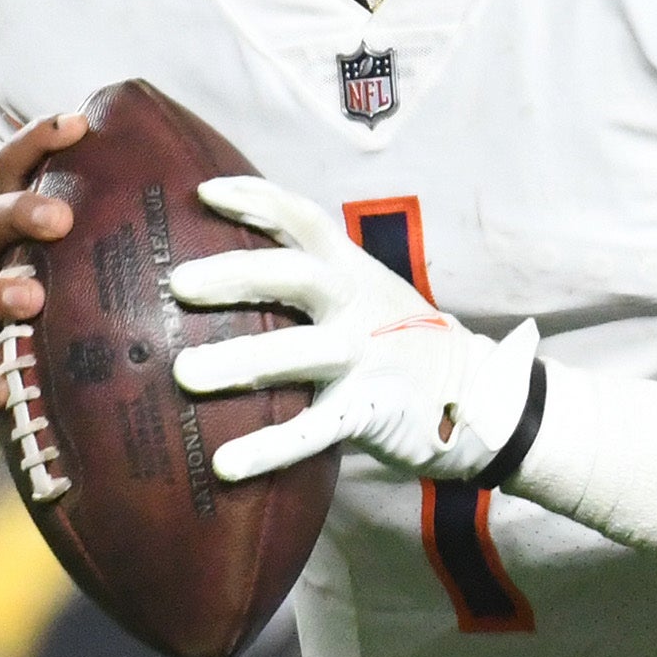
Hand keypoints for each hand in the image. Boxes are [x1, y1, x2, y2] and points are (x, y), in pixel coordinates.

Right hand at [0, 114, 89, 420]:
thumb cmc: (39, 304)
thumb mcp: (62, 263)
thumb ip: (101, 238)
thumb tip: (198, 210)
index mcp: (4, 219)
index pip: (14, 164)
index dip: (39, 138)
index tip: (79, 123)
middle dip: (21, 211)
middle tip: (61, 219)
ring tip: (30, 298)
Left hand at [168, 177, 536, 483]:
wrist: (478, 393)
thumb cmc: (396, 341)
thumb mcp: (364, 295)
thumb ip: (311, 282)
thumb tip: (222, 272)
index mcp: (352, 270)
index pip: (303, 219)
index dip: (257, 199)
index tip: (204, 192)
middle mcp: (356, 305)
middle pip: (294, 275)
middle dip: (236, 274)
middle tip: (178, 283)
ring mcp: (365, 358)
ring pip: (298, 351)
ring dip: (240, 361)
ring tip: (183, 373)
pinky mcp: (370, 411)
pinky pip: (314, 430)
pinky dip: (269, 448)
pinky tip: (226, 464)